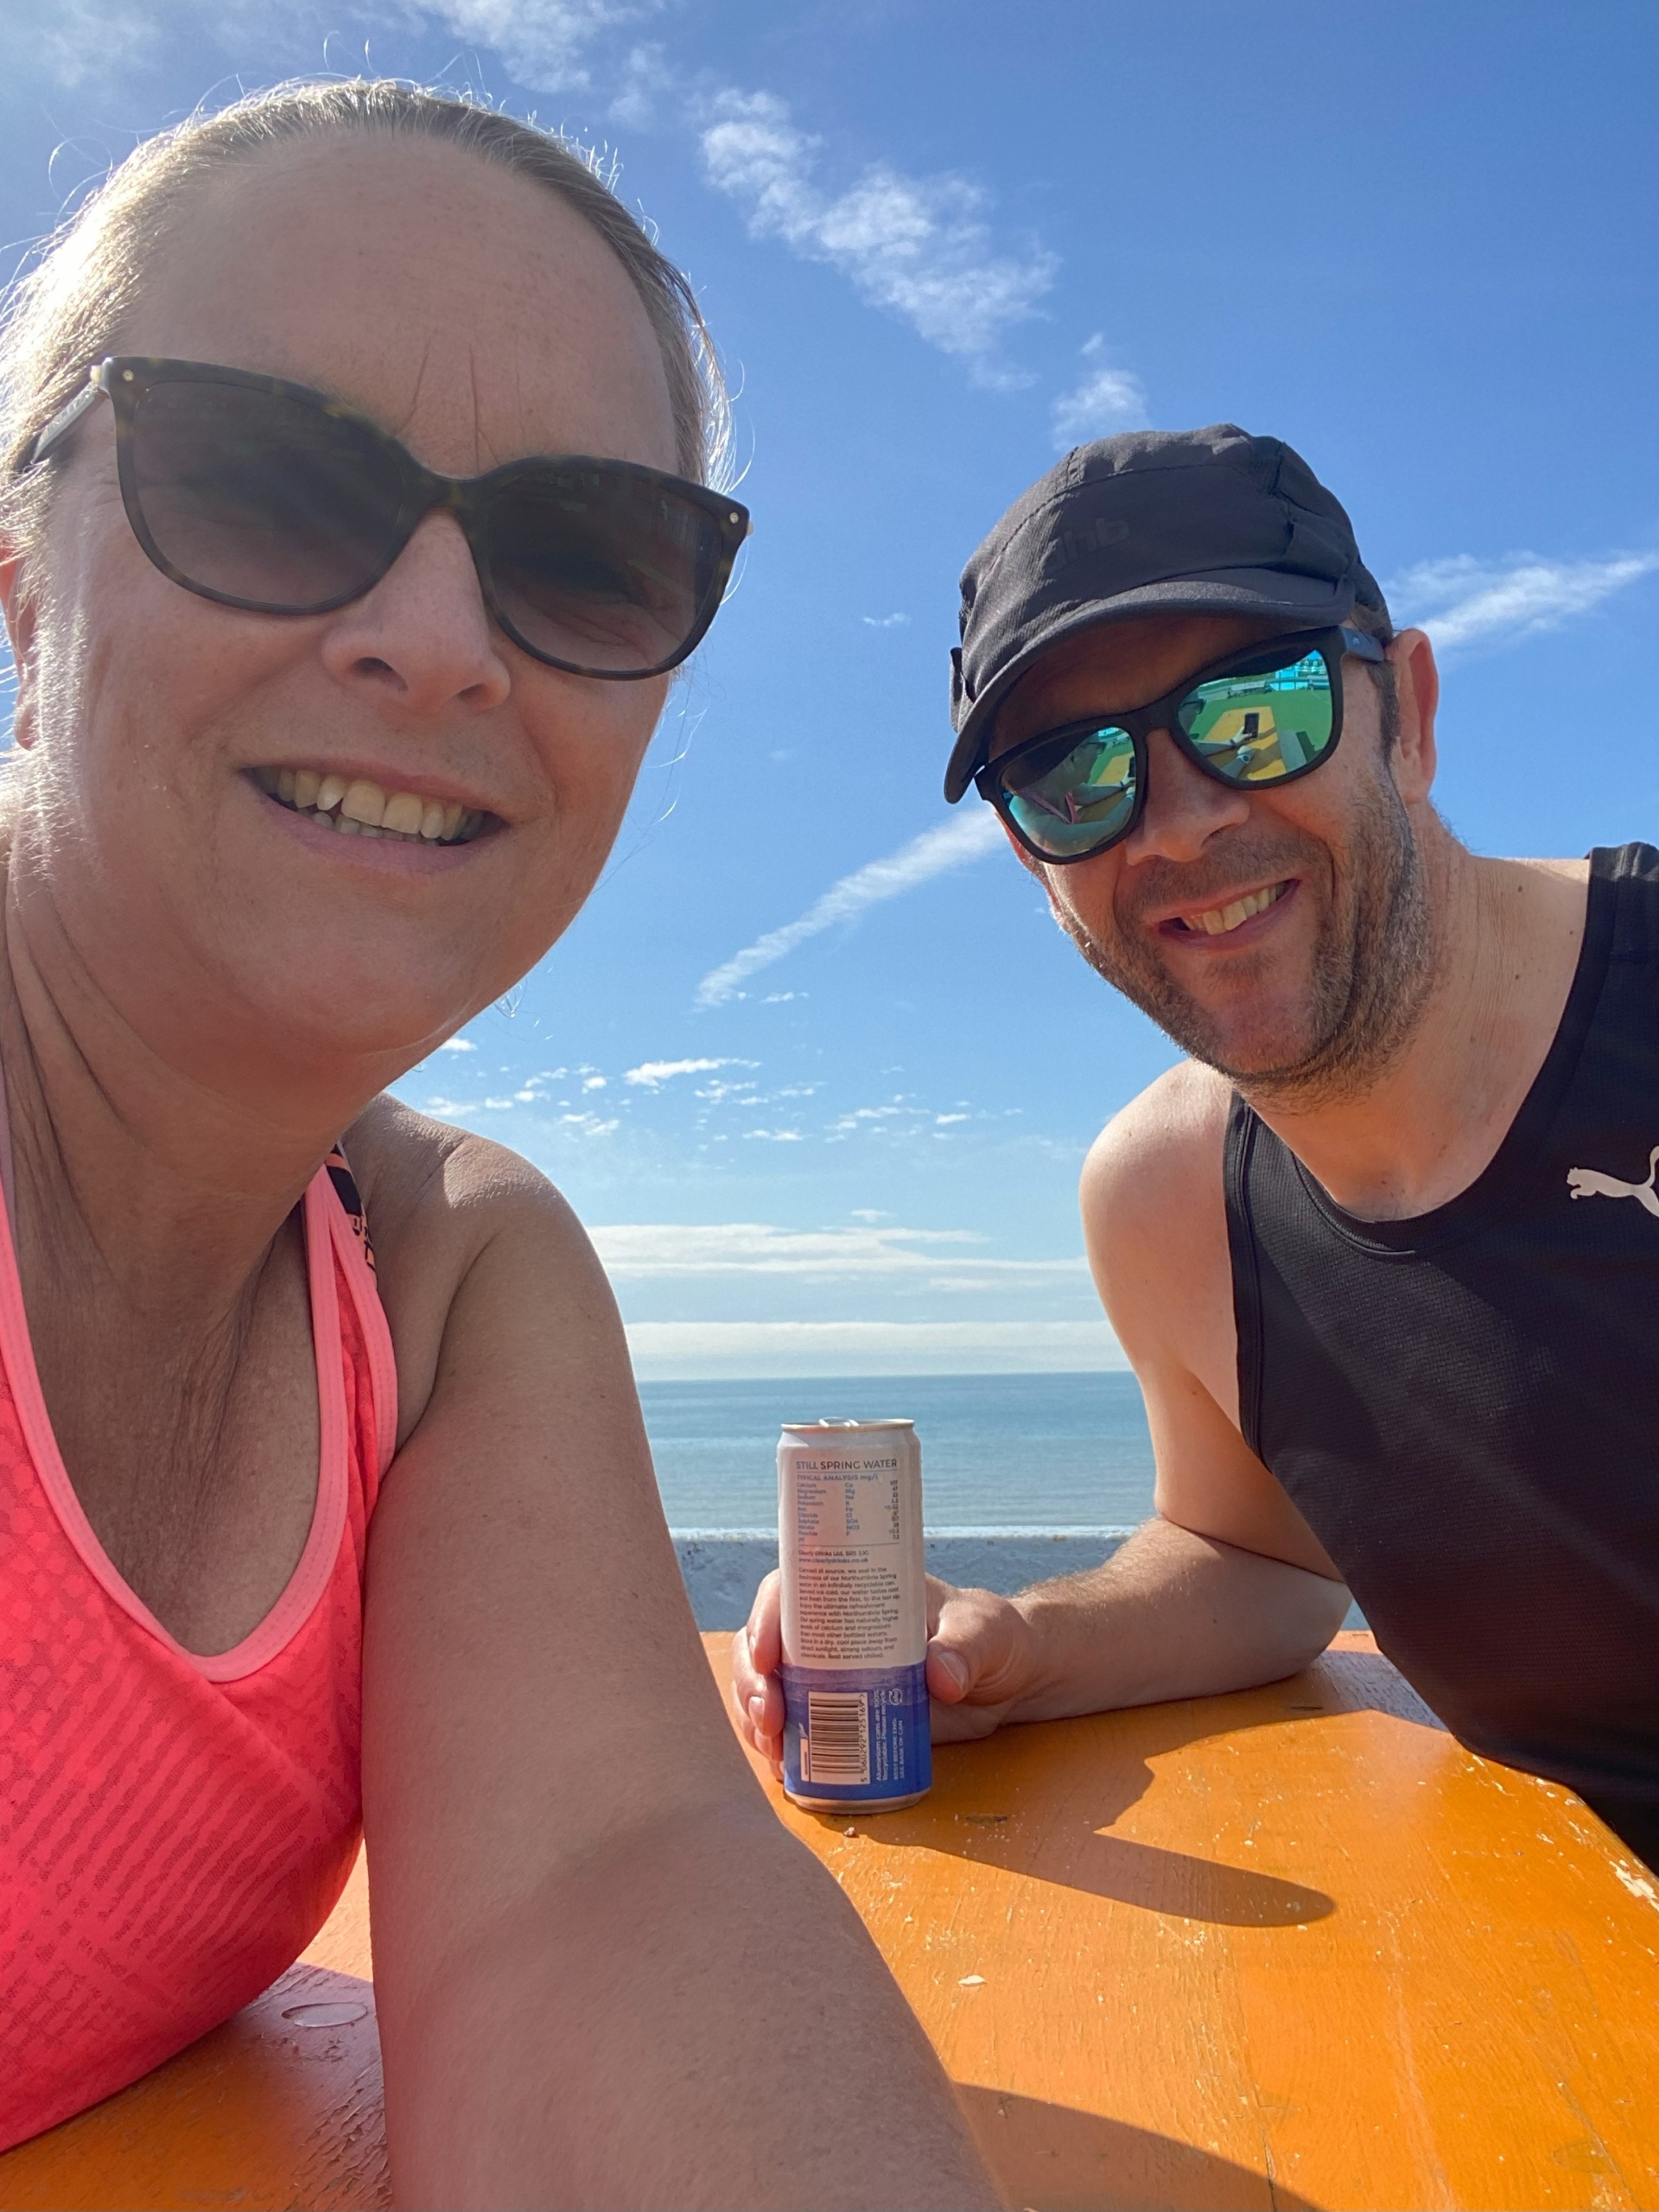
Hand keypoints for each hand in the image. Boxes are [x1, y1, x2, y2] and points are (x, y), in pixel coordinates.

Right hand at [729, 1568, 1039, 1777]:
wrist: (1011, 1680)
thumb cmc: (996, 1636)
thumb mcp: (985, 1633)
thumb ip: (967, 1649)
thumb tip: (942, 1679)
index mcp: (854, 1590)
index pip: (792, 1592)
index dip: (767, 1620)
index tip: (768, 1658)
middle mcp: (831, 1631)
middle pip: (766, 1644)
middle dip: (753, 1680)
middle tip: (768, 1718)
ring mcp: (831, 1676)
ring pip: (769, 1687)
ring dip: (756, 1717)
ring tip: (772, 1750)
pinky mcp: (842, 1717)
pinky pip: (794, 1727)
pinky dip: (779, 1747)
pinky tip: (781, 1768)